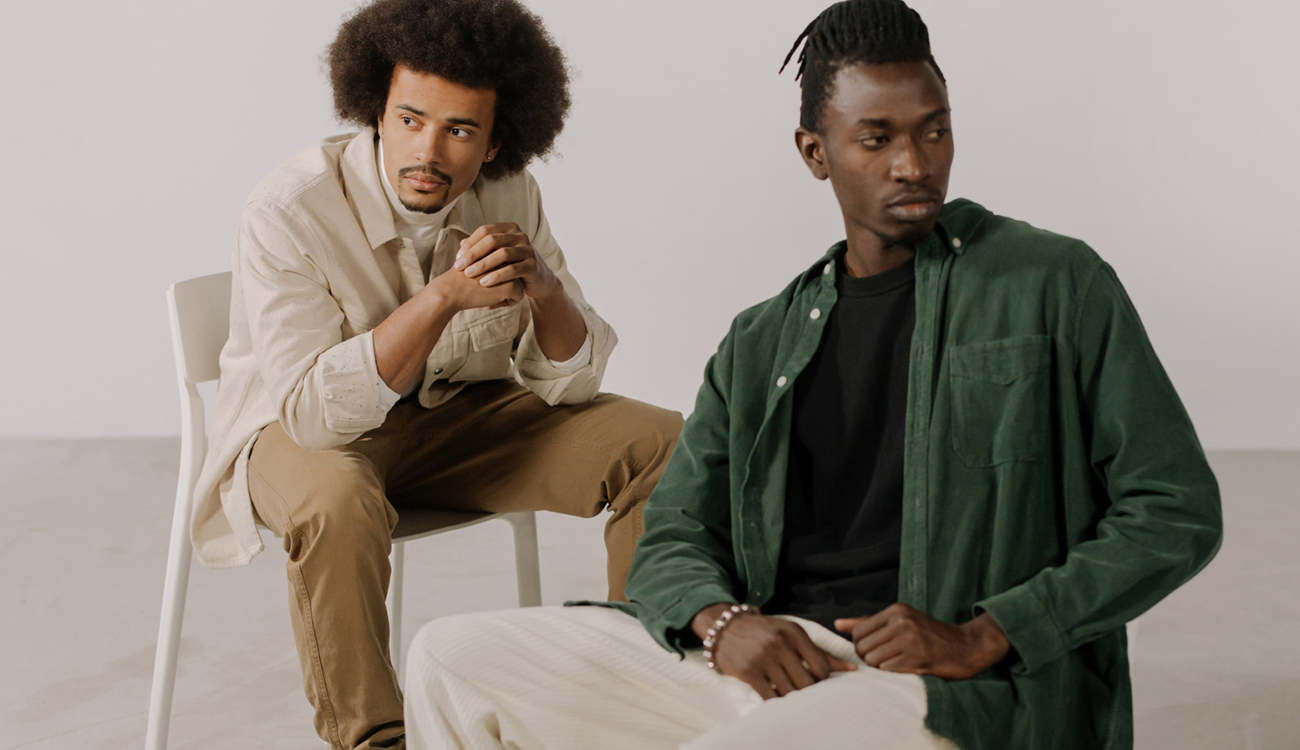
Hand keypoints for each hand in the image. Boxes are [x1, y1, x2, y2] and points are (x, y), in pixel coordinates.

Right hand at [426, 262, 523, 313]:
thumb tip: (497, 261)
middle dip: (503, 287)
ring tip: (486, 295)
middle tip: (482, 290)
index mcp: (498, 249)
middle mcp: (507, 257)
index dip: (497, 278)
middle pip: (515, 277)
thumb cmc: (460, 278)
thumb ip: (486, 259)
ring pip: (519, 287)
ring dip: (504, 296)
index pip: (508, 268)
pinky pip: (518, 297)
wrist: (451, 290)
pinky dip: (505, 303)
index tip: (481, 282)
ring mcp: (510, 270)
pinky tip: (489, 302)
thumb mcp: (474, 261)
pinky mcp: (511, 285)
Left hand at [454, 223, 563, 301]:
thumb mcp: (497, 256)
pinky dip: (497, 276)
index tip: (458, 258)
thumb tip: (461, 243)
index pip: (485, 230)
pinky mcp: (533, 265)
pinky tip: (484, 283)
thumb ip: (482, 248)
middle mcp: (521, 235)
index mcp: (510, 229)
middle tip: (459, 266)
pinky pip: (513, 269)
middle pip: (492, 240)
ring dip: (483, 264)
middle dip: (473, 253)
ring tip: (469, 274)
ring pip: (502, 254)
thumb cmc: (512, 267)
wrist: (537, 281)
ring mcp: (528, 249)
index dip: (470, 243)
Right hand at [691, 604, 856, 700]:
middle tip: (803, 692)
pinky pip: (769, 696)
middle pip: (806, 683)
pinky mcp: (748, 672)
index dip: (821, 680)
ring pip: (788, 692)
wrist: (725, 627)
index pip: (821, 667)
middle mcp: (779, 643)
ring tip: (789, 694)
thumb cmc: (765, 631)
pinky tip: (775, 698)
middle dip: (808, 692)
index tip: (814, 681)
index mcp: (794, 632)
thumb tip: (853, 668)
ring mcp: (763, 658)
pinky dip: (774, 702)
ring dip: (791, 698)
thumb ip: (821, 652)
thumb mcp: (792, 634)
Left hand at [834, 604, 1009, 679]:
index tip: (871, 650)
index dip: (860, 646)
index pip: (858, 632)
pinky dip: (892, 673)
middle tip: (884, 660)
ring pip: (874, 661)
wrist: (966, 645)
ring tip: (895, 663)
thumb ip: (868, 622)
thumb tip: (837, 624)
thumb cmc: (929, 634)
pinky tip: (904, 668)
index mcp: (896, 610)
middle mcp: (902, 622)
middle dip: (868, 658)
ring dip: (880, 667)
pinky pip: (889, 670)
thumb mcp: (900, 620)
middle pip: (863, 648)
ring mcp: (910, 640)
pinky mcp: (918, 658)